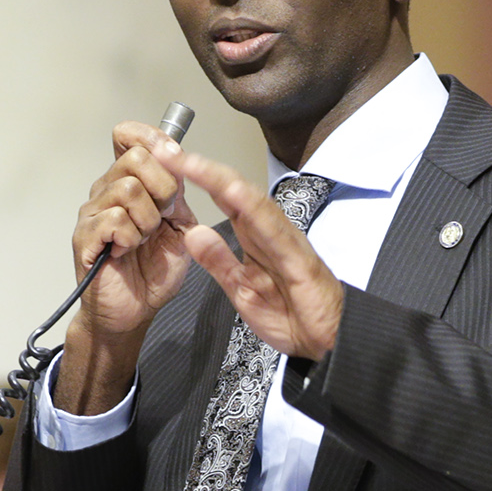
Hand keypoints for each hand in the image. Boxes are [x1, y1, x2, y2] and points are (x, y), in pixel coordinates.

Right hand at [72, 121, 198, 336]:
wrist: (134, 311)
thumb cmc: (152, 272)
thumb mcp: (179, 227)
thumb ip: (177, 195)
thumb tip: (176, 161)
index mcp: (129, 183)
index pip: (129, 137)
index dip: (152, 137)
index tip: (172, 154)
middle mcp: (107, 190)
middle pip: (136, 157)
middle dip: (162, 187)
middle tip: (161, 217)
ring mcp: (93, 212)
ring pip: (128, 189)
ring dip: (147, 219)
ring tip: (142, 240)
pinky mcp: (86, 236)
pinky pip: (115, 219)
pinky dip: (131, 237)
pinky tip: (126, 251)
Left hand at [153, 144, 343, 360]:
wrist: (327, 340)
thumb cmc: (291, 313)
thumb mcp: (240, 288)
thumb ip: (218, 261)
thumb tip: (192, 233)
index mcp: (254, 236)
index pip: (221, 199)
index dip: (193, 179)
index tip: (163, 163)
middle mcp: (268, 230)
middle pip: (233, 190)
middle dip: (200, 168)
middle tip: (167, 150)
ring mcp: (284, 241)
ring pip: (251, 201)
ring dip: (221, 180)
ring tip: (192, 162)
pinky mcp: (298, 258)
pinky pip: (273, 229)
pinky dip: (254, 209)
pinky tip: (235, 193)